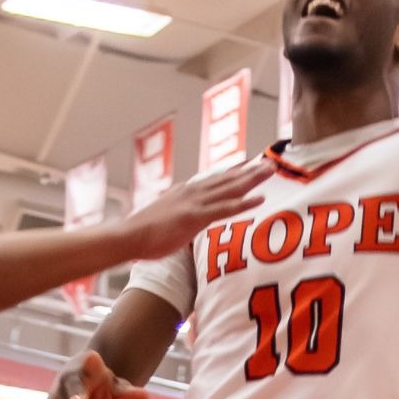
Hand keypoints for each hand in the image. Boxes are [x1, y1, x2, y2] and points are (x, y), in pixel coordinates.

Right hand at [124, 155, 270, 257]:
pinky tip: (260, 200)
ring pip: (230, 188)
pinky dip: (244, 203)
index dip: (235, 171)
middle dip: (250, 170)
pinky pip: (224, 209)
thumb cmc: (144, 232)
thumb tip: (183, 215)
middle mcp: (192, 192)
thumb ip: (177, 211)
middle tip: (270, 162)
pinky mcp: (194, 217)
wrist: (128, 236)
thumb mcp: (164, 215)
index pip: (215, 179)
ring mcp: (194, 203)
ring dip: (252, 179)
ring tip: (270, 170)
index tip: (251, 163)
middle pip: (227, 179)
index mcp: (186, 191)